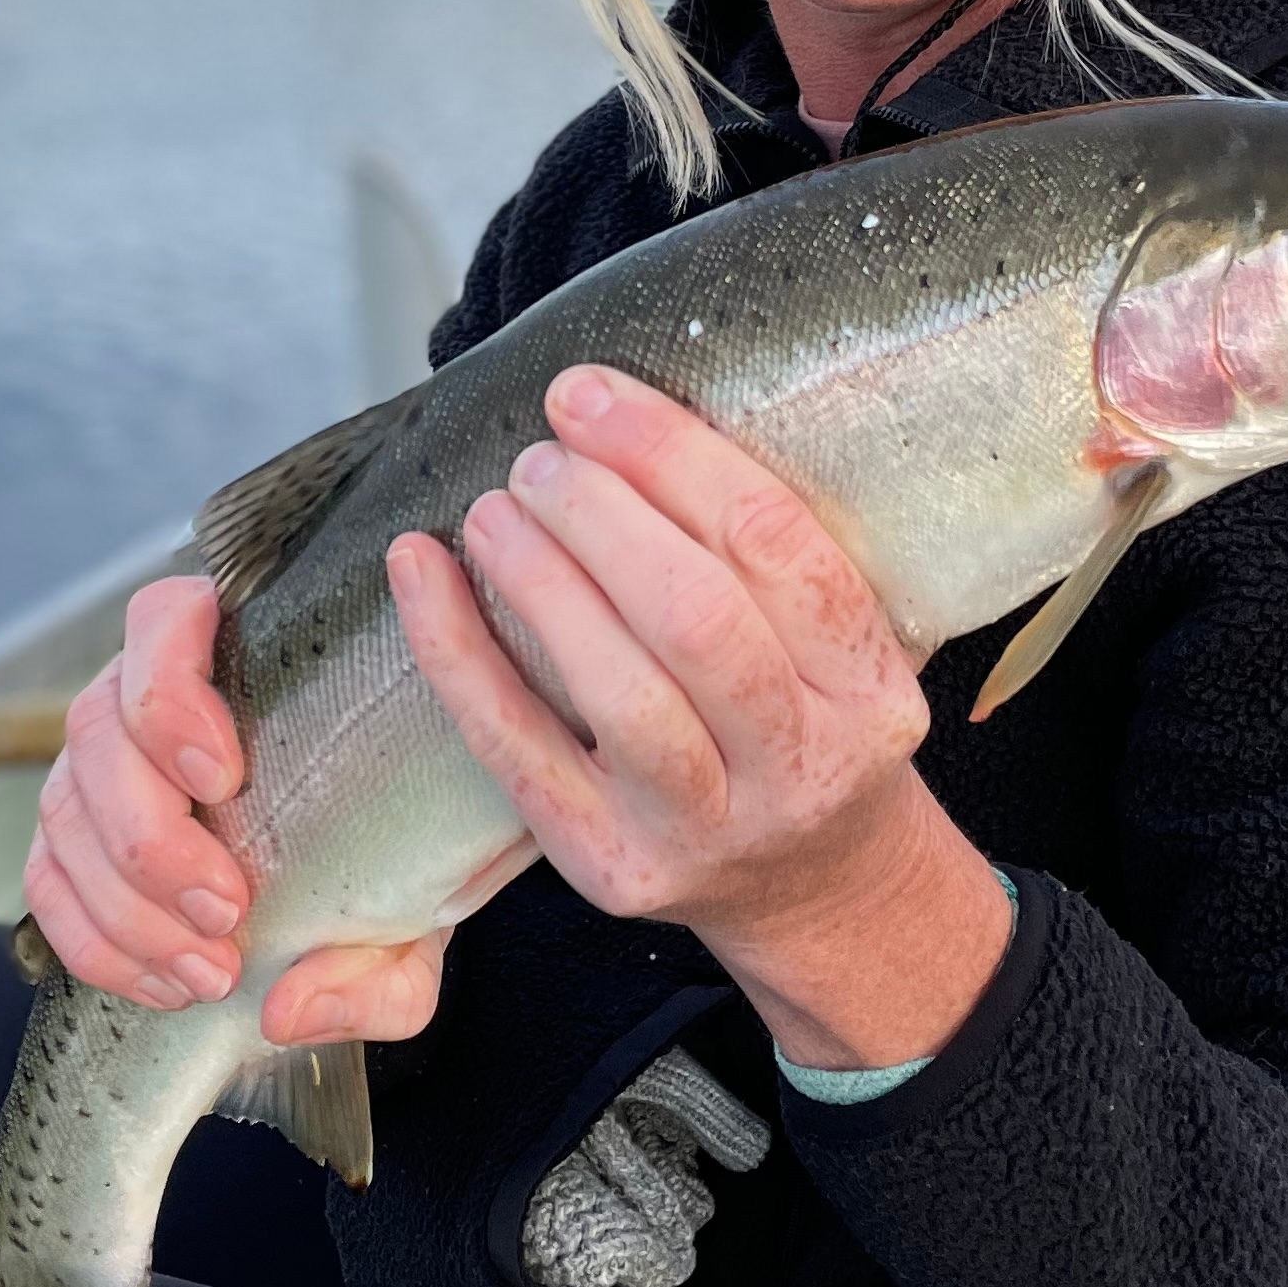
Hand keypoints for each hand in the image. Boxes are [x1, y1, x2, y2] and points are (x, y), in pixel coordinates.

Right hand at [25, 573, 449, 1047]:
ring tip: (207, 969)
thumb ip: (382, 967)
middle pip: (97, 728)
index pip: (163, 619)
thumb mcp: (434, 903)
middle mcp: (154, 691)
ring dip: (125, 903)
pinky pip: (47, 881)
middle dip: (150, 835)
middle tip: (225, 911)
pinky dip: (96, 942)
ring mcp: (106, 761)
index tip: (224, 777)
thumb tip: (287, 1008)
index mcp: (241, 649)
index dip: (173, 693)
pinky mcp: (79, 833)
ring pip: (63, 809)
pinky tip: (165, 984)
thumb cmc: (411, 843)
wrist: (395, 869)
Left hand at [387, 366, 1010, 1070]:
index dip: (673, 456)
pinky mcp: (610, 868)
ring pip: (618, 693)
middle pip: (698, 620)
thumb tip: (621, 414)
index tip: (592, 396)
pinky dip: (457, 651)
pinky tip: (419, 569)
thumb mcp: (835, 647)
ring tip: (495, 507)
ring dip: (541, 579)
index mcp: (868, 690)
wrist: (814, 890)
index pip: (777, 547)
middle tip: (541, 456)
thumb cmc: (801, 723)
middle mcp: (799, 765)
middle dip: (603, 514)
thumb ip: (765, 553)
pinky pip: (518, 749)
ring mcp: (704, 828)